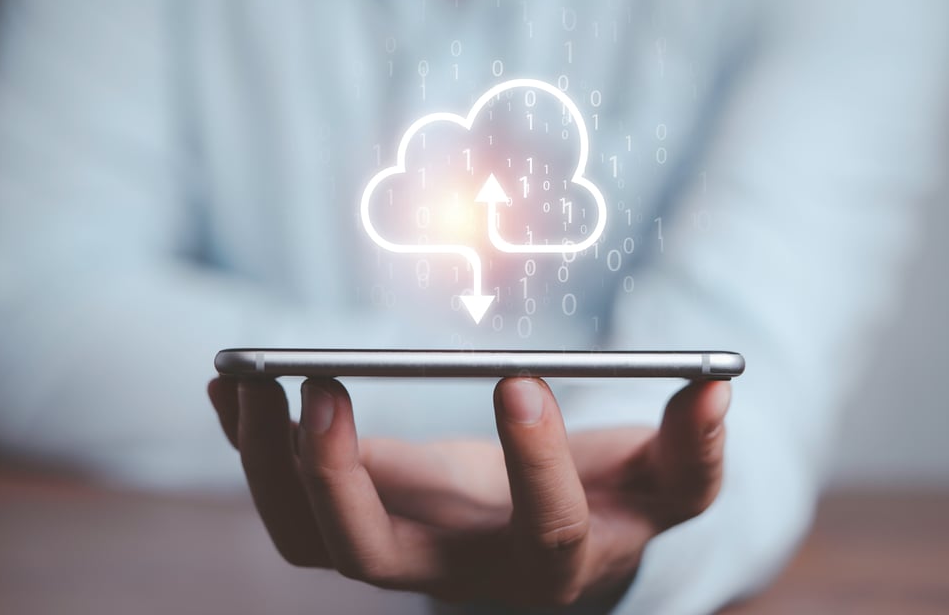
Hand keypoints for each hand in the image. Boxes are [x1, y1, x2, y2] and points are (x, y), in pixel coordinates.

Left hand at [208, 375, 729, 606]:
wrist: (556, 548)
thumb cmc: (616, 503)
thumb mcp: (669, 480)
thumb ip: (694, 446)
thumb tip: (715, 386)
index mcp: (552, 559)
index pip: (545, 532)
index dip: (536, 466)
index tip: (519, 379)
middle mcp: (462, 571)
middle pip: (376, 558)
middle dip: (337, 478)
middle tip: (320, 385)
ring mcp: (402, 554)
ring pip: (309, 541)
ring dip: (268, 463)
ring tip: (247, 377)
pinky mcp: (363, 527)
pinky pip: (289, 509)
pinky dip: (252, 450)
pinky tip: (233, 388)